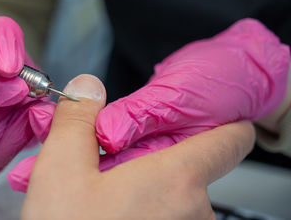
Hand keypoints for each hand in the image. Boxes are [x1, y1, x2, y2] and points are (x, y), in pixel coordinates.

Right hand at [7, 18, 288, 190]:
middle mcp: (193, 211)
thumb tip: (89, 86)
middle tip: (113, 160)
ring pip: (176, 193)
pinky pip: (166, 216)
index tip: (209, 116)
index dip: (223, 122)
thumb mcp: (62, 168)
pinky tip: (109, 211)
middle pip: (191, 163)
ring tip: (103, 190)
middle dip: (156, 155)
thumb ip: (79, 120)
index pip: (231, 138)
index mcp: (177, 180)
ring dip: (145, 183)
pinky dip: (143, 207)